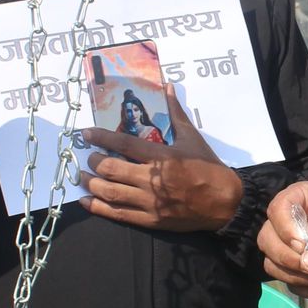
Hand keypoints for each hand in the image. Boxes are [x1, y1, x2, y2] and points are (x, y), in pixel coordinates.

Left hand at [79, 97, 242, 231]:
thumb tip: (168, 87)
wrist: (225, 202)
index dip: (101, 137)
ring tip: (82, 176)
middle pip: (111, 168)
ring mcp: (150, 202)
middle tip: (89, 157)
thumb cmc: (209, 168)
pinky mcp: (151, 220)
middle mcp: (153, 179)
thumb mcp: (192, 138)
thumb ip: (175, 113)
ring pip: (110, 192)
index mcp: (162, 156)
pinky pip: (118, 214)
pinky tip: (86, 200)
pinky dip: (99, 207)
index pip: (124, 144)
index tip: (86, 133)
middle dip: (94, 161)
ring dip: (91, 183)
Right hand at [259, 181, 307, 291]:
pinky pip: (286, 279)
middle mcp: (287, 221)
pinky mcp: (295, 266)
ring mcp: (288, 245)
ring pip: (272, 262)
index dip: (286, 229)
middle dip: (287, 256)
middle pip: (267, 239)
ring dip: (292, 274)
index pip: (277, 210)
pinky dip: (301, 285)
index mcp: (298, 198)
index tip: (305, 244)